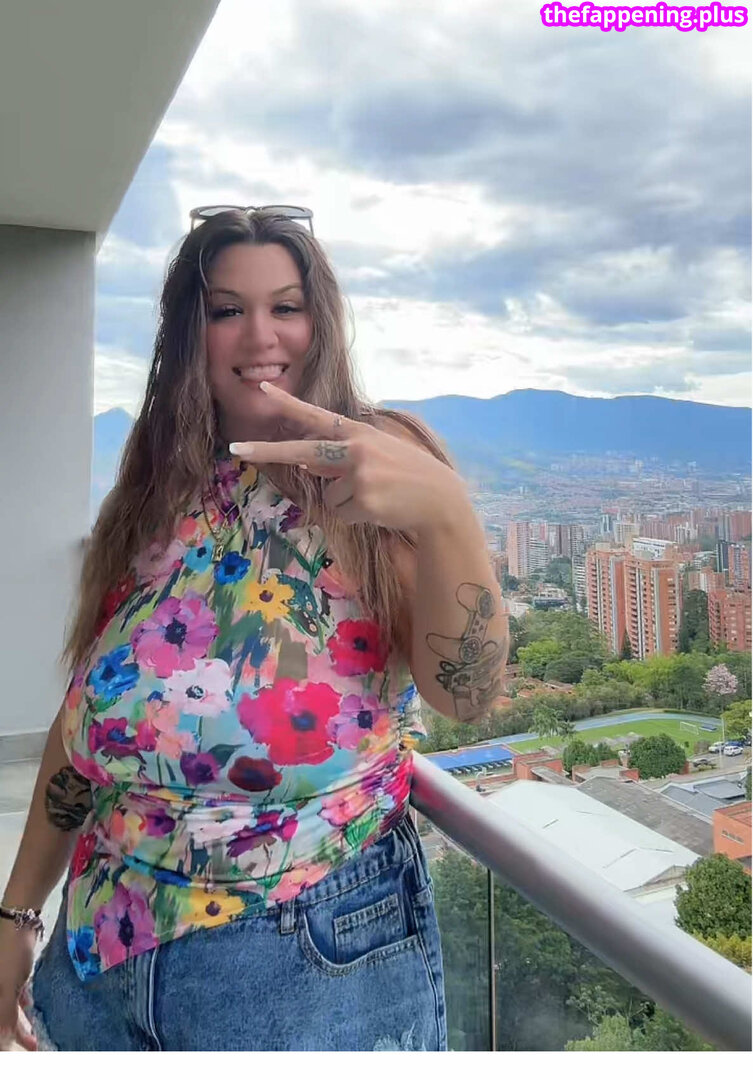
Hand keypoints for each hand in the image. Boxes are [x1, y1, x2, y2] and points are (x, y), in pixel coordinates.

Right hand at [0, 924, 37, 1050]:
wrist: (19, 920)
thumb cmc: (8, 954)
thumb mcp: (6, 988)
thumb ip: (3, 1017)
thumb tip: (4, 1042)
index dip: (3, 1040)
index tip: (14, 1055)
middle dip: (11, 1037)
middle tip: (30, 1049)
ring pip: (6, 1010)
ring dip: (19, 1025)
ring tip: (34, 1039)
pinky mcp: (10, 974)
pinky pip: (13, 997)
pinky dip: (21, 1008)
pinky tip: (33, 1015)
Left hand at [229, 382, 470, 533]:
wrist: (439, 499)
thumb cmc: (405, 475)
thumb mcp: (374, 456)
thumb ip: (338, 458)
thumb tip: (303, 462)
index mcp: (357, 433)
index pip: (316, 415)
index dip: (288, 402)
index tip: (262, 388)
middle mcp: (355, 448)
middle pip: (301, 450)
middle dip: (266, 451)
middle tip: (235, 449)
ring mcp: (358, 474)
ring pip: (328, 495)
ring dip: (348, 502)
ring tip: (378, 496)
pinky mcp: (363, 500)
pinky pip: (341, 512)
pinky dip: (358, 515)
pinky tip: (380, 507)